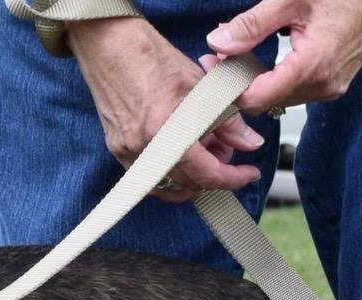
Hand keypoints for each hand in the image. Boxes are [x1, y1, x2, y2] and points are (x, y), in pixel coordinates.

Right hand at [68, 16, 264, 201]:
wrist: (112, 50)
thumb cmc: (152, 60)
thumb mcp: (200, 86)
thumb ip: (228, 120)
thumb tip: (249, 143)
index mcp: (166, 131)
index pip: (205, 173)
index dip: (232, 177)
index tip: (247, 174)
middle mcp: (145, 150)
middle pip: (188, 184)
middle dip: (212, 172)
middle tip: (226, 148)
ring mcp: (129, 155)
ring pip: (169, 187)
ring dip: (192, 176)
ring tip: (204, 150)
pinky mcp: (119, 154)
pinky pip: (151, 178)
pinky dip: (171, 172)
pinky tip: (181, 152)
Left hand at [206, 0, 361, 113]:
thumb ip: (253, 25)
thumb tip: (218, 42)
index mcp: (312, 66)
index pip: (255, 98)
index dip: (228, 88)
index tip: (211, 70)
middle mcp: (322, 86)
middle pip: (264, 102)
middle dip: (237, 84)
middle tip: (217, 59)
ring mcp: (330, 88)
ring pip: (278, 98)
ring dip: (254, 82)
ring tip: (236, 57)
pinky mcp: (333, 84)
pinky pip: (294, 91)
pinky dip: (274, 79)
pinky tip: (261, 61)